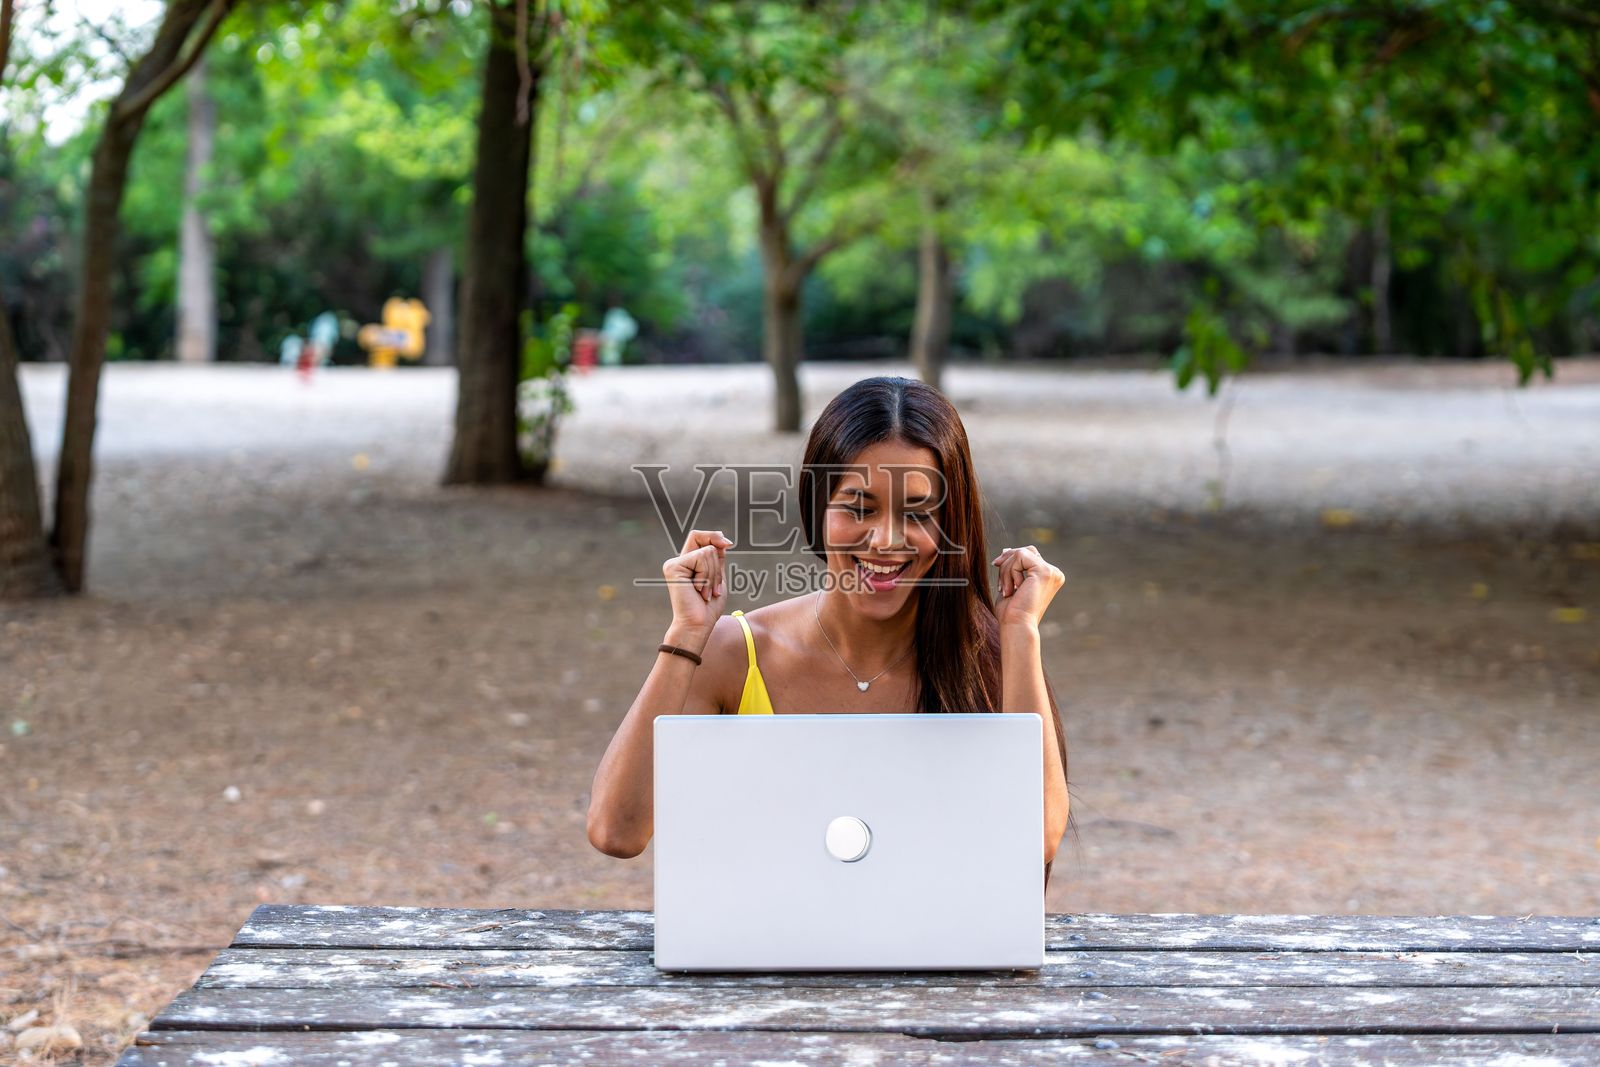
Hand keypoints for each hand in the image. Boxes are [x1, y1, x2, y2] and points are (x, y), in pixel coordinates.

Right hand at [661, 529, 732, 649]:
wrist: (698, 624)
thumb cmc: (708, 607)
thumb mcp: (717, 577)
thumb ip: (717, 558)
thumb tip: (722, 538)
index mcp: (687, 563)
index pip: (699, 537)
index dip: (714, 536)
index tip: (728, 544)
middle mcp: (678, 561)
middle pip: (706, 542)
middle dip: (717, 565)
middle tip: (713, 588)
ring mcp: (673, 563)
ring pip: (707, 552)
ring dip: (713, 575)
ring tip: (705, 592)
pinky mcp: (672, 567)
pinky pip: (701, 558)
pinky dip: (706, 576)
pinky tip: (698, 591)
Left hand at [991, 544, 1063, 631]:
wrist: (1016, 625)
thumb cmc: (1012, 612)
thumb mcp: (1011, 584)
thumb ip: (1013, 568)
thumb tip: (1006, 550)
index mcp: (1050, 577)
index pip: (1029, 556)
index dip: (1010, 559)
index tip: (996, 565)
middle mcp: (1054, 574)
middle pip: (1026, 551)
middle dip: (1007, 559)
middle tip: (996, 568)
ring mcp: (1051, 572)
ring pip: (1021, 553)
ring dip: (1006, 569)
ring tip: (1005, 589)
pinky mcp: (1044, 571)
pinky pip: (1020, 556)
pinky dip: (1009, 571)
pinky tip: (1012, 588)